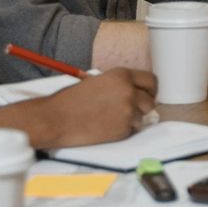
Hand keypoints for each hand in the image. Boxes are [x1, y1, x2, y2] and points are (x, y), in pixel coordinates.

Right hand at [37, 68, 157, 144]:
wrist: (56, 119)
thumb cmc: (71, 100)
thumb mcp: (98, 81)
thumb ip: (119, 84)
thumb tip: (135, 91)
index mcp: (122, 75)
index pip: (151, 81)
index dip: (150, 89)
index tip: (147, 94)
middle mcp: (129, 91)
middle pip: (150, 101)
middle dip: (142, 106)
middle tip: (130, 110)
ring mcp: (127, 111)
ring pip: (142, 117)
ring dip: (131, 119)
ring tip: (111, 118)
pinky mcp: (123, 129)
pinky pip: (131, 130)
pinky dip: (122, 130)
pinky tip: (106, 127)